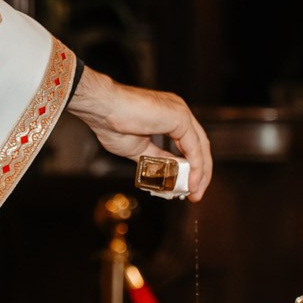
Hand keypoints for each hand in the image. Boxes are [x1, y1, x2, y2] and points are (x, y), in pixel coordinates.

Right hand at [66, 66, 212, 201]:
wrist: (102, 109)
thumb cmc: (112, 124)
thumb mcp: (139, 149)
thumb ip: (157, 159)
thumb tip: (170, 172)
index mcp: (169, 116)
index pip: (190, 143)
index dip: (192, 166)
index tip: (189, 185)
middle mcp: (178, 112)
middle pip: (199, 145)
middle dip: (200, 172)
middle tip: (196, 193)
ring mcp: (180, 113)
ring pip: (200, 146)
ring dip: (200, 172)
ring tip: (195, 191)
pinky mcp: (180, 117)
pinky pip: (194, 147)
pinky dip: (195, 166)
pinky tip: (191, 181)